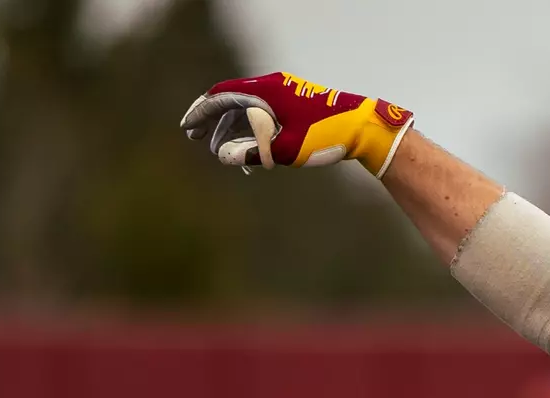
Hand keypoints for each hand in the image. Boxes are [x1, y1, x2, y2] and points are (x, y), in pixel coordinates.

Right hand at [179, 71, 413, 177]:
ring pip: (248, 108)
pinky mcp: (294, 104)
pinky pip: (263, 113)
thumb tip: (226, 157)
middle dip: (213, 120)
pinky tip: (247, 149)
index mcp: (266, 91)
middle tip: (197, 139)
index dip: (202, 111)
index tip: (188, 128)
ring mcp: (284, 94)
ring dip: (232, 128)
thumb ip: (254, 152)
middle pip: (232, 100)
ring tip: (220, 150)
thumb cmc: (326, 135)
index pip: (223, 96)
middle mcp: (272, 87)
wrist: (361, 128)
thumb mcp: (286, 149)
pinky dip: (250, 129)